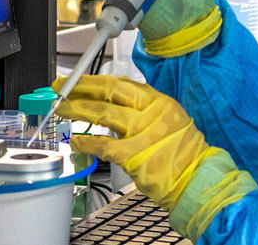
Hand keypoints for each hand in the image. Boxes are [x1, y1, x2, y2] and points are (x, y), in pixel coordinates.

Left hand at [54, 75, 255, 237]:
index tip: (78, 80)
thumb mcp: (169, 120)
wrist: (196, 178)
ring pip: (103, 113)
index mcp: (160, 102)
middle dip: (81, 87)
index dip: (95, 80)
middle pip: (111, 91)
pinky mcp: (134, 156)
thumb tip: (113, 101)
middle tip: (61, 86)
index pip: (122, 83)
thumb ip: (144, 109)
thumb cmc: (181, 153)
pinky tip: (75, 140)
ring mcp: (143, 133)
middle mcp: (152, 112)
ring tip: (61, 108)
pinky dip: (87, 141)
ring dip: (78, 109)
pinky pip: (103, 145)